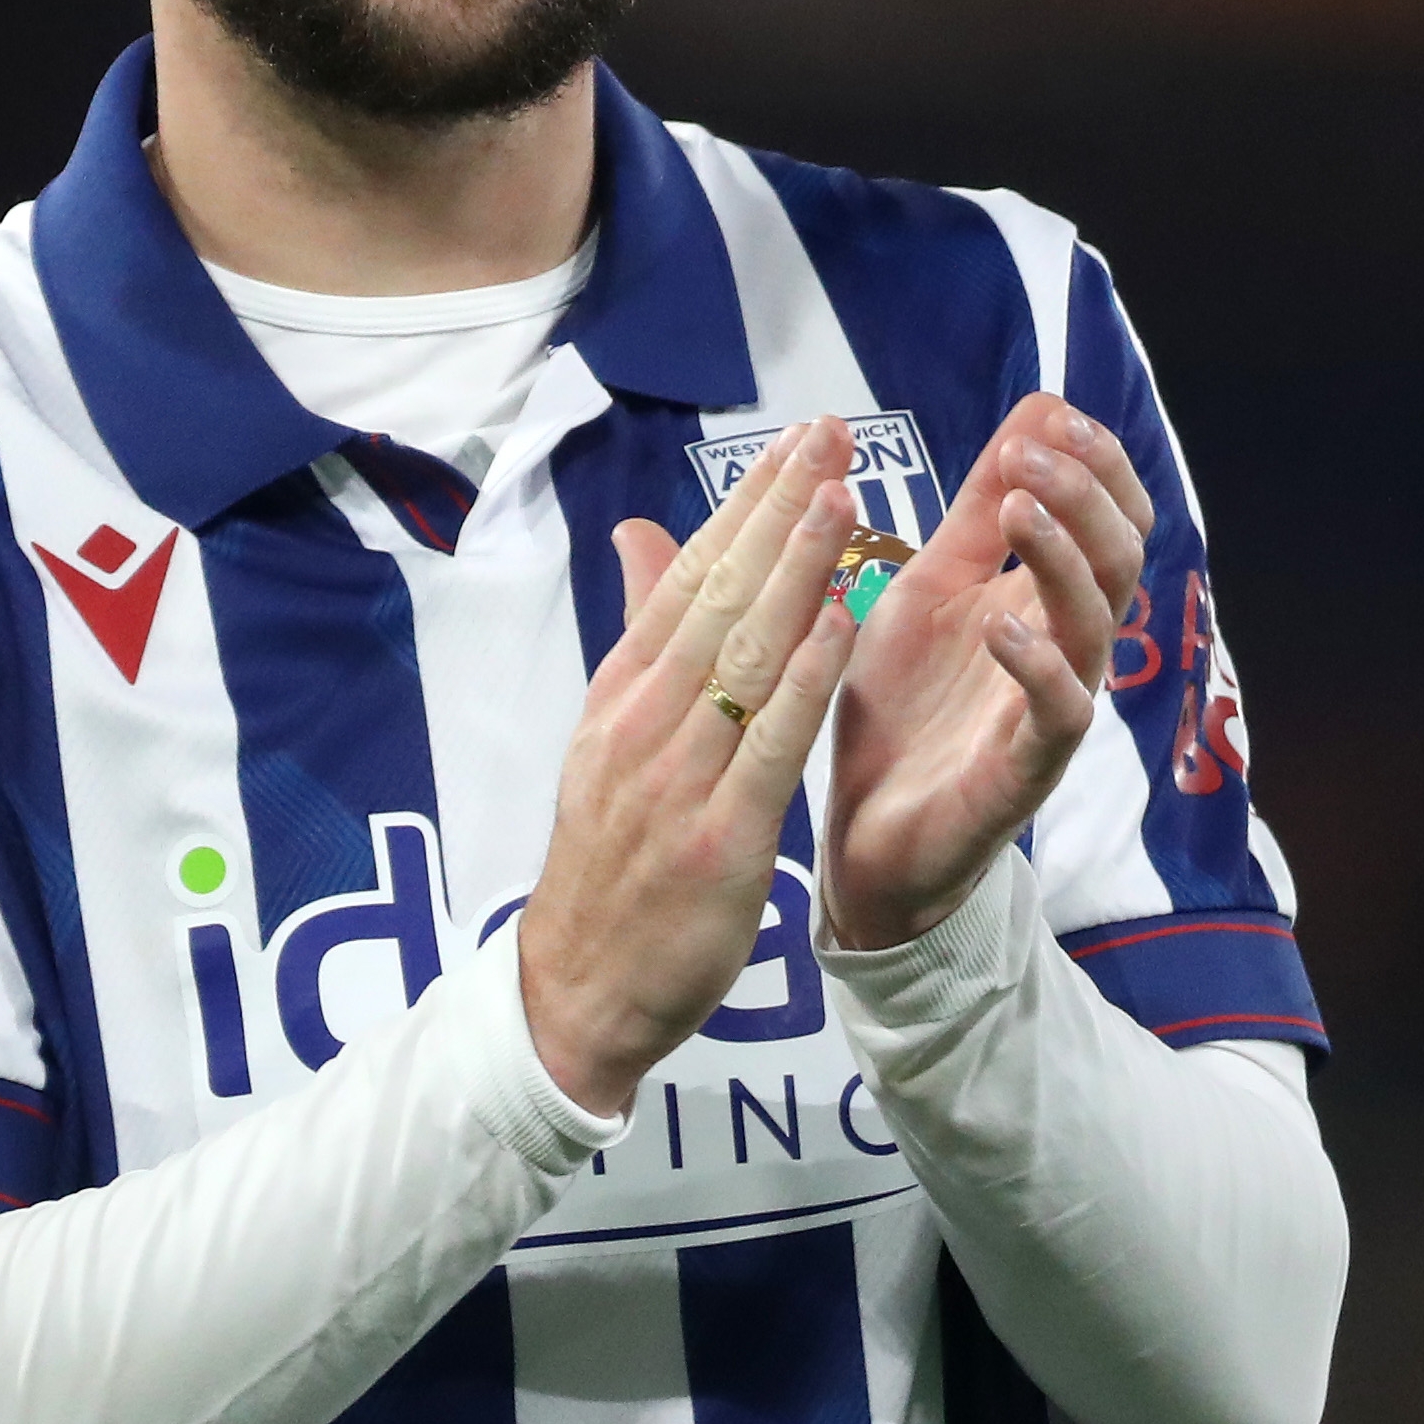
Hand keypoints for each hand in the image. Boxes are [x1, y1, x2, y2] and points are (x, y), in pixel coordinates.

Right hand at [516, 418, 863, 1115]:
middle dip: (777, 511)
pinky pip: (768, 745)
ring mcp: (678, 777)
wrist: (579, 988)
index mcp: (622, 694)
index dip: (743, 505)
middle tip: (829, 435)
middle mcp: (644, 722)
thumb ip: (639, 636)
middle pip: (718, 596)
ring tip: (844, 500)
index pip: (687, 577)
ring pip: (744, 655)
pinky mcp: (719, 838)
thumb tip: (643, 535)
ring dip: (797, 573)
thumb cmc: (610, 861)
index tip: (794, 441)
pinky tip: (844, 626)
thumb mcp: (608, 738)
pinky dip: (804, 680)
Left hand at [816, 393, 1156, 951]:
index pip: (1109, 518)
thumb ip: (978, 515)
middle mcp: (1062, 649)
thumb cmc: (903, 709)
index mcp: (1041, 600)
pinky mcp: (1025, 770)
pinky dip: (1035, 664)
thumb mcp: (930, 589)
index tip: (1051, 415)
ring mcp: (1050, 710)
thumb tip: (1031, 414)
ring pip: (1096, 623)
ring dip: (1066, 555)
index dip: (1094, 463)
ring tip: (1024, 505)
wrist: (865, 836)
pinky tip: (1001, 627)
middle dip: (1086, 494)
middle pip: (1119, 558)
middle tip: (1035, 451)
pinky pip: (1057, 713)